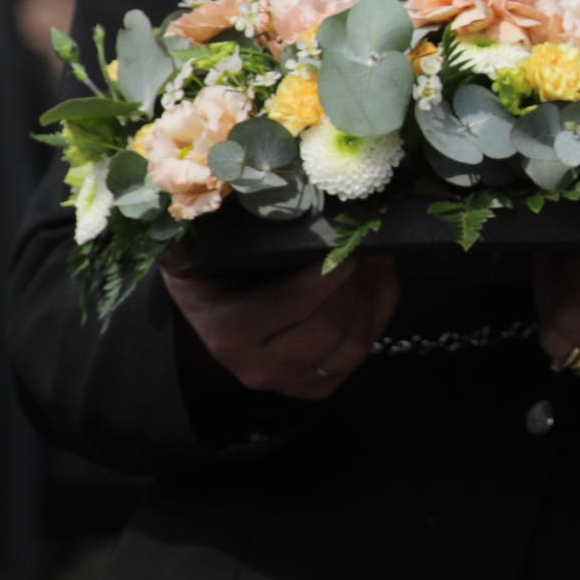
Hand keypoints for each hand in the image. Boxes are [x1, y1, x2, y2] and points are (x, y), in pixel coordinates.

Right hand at [164, 251, 399, 399]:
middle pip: (330, 329)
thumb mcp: (200, 249)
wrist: (212, 309)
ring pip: (354, 347)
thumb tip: (230, 192)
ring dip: (373, 298)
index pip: (292, 305)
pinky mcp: (316, 387)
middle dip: (357, 285)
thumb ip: (213, 228)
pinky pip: (365, 351)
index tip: (348, 246)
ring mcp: (289, 382)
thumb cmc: (211, 272)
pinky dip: (379, 312)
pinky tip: (376, 281)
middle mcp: (256, 368)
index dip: (330, 274)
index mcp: (229, 332)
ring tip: (375, 259)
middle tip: (366, 248)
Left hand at [531, 221, 579, 399]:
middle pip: (567, 317)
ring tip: (557, 270)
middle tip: (558, 248)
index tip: (578, 237)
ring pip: (554, 338)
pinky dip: (557, 323)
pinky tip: (568, 298)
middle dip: (554, 278)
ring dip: (548, 301)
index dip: (575, 263)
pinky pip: (561, 354)